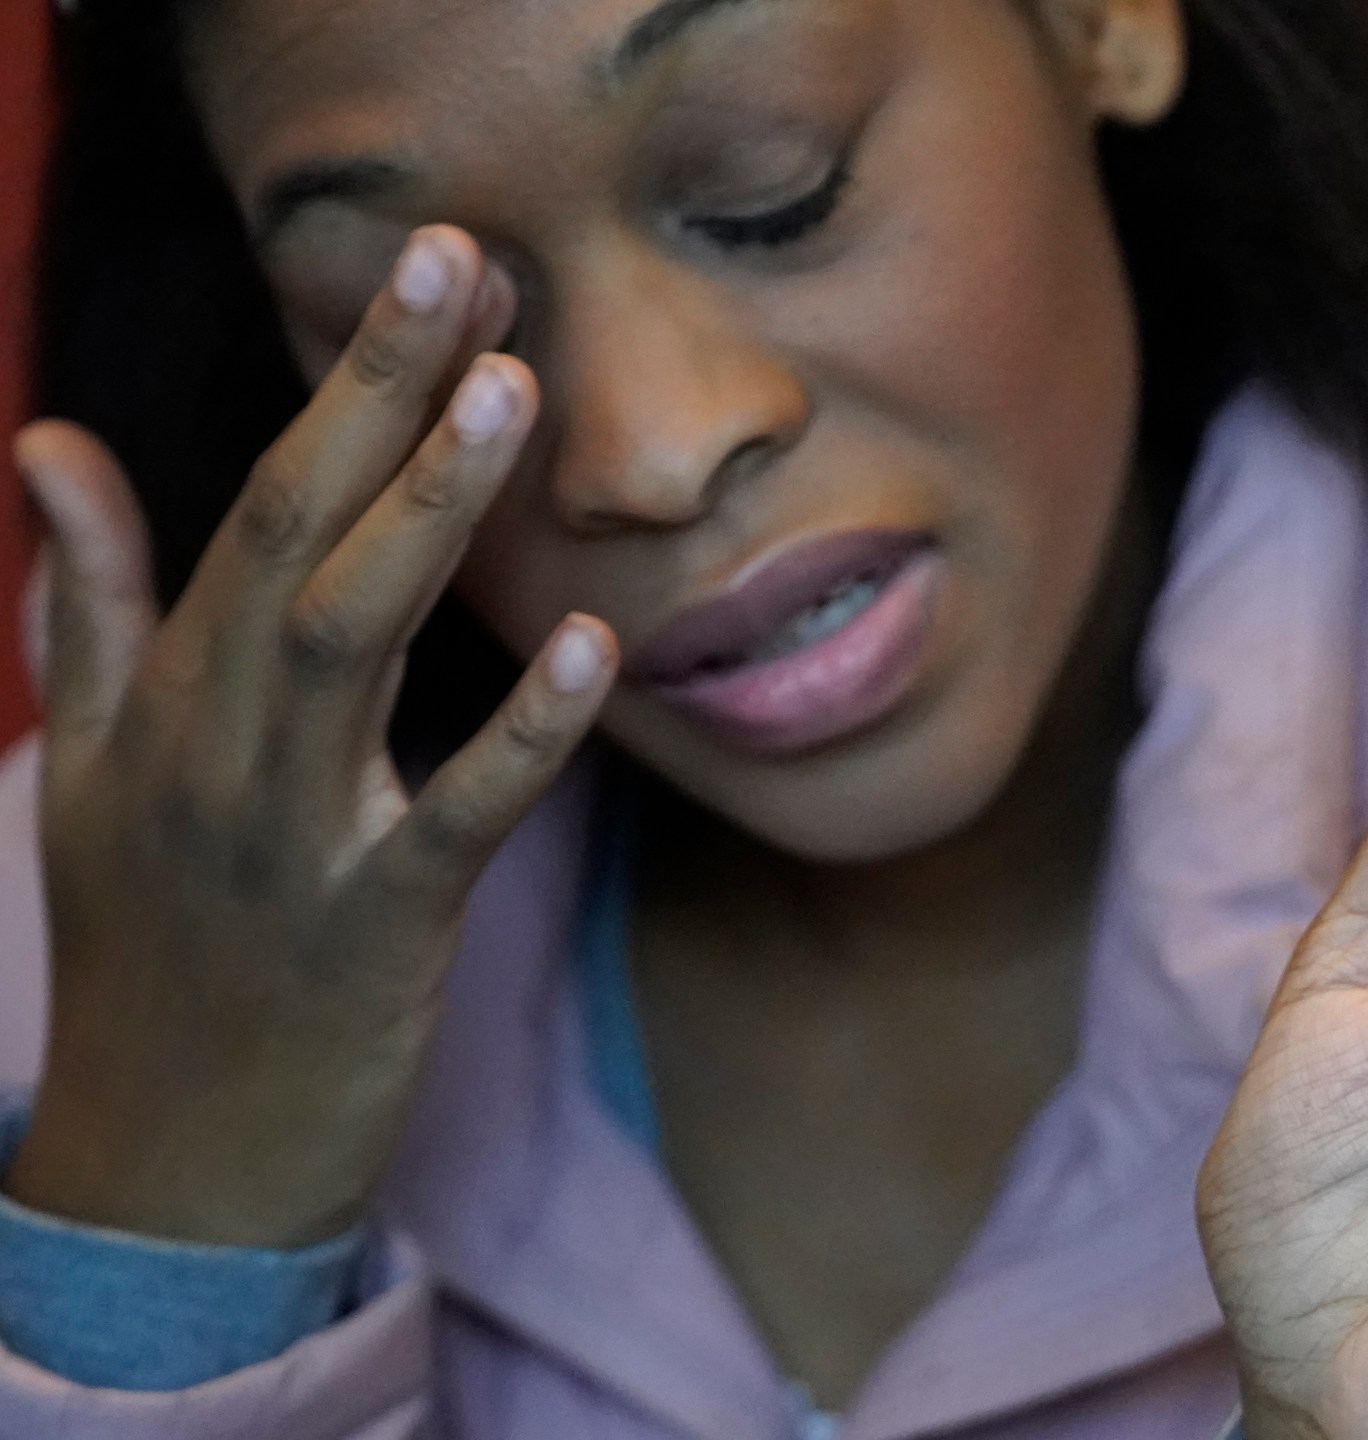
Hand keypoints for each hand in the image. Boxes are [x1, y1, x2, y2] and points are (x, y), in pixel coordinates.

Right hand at [6, 226, 615, 1247]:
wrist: (166, 1166)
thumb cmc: (146, 951)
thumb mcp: (87, 769)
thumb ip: (90, 606)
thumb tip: (51, 446)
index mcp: (167, 695)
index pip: (264, 502)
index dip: (349, 381)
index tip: (433, 261)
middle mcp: (215, 744)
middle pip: (300, 536)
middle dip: (381, 395)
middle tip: (468, 260)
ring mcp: (289, 836)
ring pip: (353, 644)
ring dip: (432, 514)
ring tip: (511, 391)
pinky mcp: (376, 930)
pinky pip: (454, 817)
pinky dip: (519, 734)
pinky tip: (590, 649)